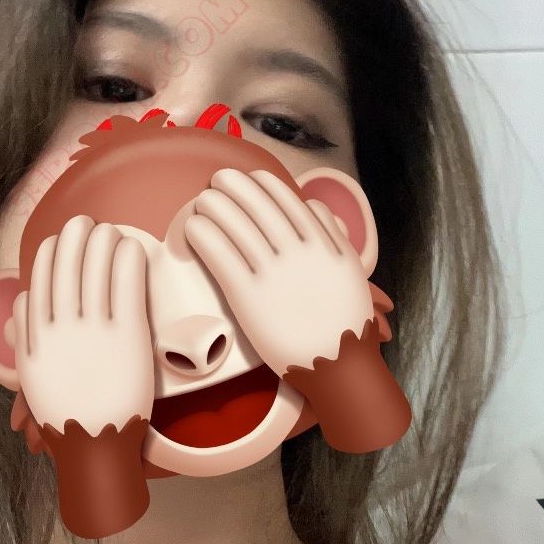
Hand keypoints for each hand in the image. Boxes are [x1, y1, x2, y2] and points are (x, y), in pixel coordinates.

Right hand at [12, 215, 154, 437]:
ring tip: (111, 229)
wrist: (97, 443)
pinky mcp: (128, 336)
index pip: (40, 277)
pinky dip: (128, 260)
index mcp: (37, 335)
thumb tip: (22, 299)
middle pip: (67, 265)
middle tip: (88, 222)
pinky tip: (131, 247)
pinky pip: (126, 286)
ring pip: (95, 269)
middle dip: (76, 236)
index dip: (51, 252)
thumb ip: (25, 335)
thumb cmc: (67, 410)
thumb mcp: (33, 373)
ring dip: (102, 241)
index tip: (60, 239)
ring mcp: (95, 330)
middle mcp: (62, 328)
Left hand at [184, 168, 373, 376]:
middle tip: (217, 180)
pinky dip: (206, 237)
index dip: (263, 185)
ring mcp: (273, 274)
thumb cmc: (344, 323)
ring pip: (238, 227)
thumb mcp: (350, 271)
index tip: (249, 177)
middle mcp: (298, 253)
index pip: (287, 201)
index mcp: (323, 245)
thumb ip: (334, 235)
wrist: (337, 366)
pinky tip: (194, 228)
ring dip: (216, 207)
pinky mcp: (250, 298)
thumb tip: (312, 205)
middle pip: (258, 208)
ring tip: (202, 201)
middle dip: (234, 188)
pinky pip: (222, 257)